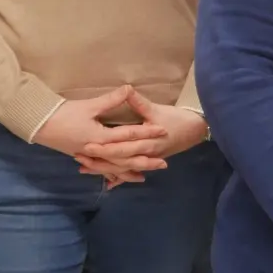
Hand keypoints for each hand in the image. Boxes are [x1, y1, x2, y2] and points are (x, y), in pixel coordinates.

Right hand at [33, 86, 167, 180]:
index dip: (147, 132)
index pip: (129, 136)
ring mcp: (91, 157)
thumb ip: (111, 99)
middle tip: (164, 163)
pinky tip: (117, 181)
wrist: (41, 125)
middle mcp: (98, 151)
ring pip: (115, 167)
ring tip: (146, 176)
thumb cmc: (64, 114)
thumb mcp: (89, 106)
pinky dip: (111, 175)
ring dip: (130, 171)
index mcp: (101, 137)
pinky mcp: (85, 157)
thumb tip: (129, 88)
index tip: (163, 132)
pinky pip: (102, 169)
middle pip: (126, 157)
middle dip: (145, 160)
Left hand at [75, 90, 207, 178]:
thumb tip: (126, 89)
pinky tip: (108, 183)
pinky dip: (119, 177)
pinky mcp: (147, 161)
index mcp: (144, 142)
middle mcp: (143, 154)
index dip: (102, 147)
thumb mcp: (156, 109)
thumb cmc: (175, 119)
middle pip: (117, 161)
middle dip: (98, 161)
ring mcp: (145, 160)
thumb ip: (138, 102)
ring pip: (121, 169)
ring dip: (103, 169)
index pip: (119, 148)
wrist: (194, 130)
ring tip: (83, 169)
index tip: (85, 146)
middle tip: (78, 158)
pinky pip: (130, 172)